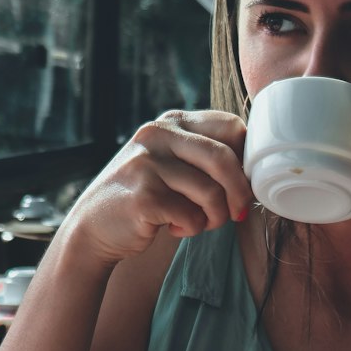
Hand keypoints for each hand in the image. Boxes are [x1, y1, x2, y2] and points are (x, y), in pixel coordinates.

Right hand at [64, 110, 253, 268]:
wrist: (93, 228)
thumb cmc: (148, 197)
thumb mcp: (173, 163)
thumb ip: (206, 155)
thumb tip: (257, 168)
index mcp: (171, 121)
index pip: (231, 126)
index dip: (247, 159)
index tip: (244, 184)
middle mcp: (157, 135)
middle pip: (224, 158)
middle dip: (240, 193)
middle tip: (237, 213)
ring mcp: (147, 163)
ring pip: (211, 192)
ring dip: (215, 217)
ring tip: (200, 224)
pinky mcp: (143, 196)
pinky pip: (192, 216)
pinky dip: (192, 229)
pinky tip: (174, 229)